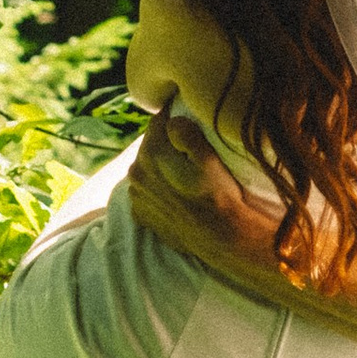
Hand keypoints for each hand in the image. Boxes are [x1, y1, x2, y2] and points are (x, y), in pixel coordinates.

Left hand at [126, 98, 288, 269]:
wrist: (220, 238)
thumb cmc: (219, 195)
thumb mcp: (209, 158)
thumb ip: (186, 133)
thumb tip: (171, 121)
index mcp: (151, 155)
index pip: (159, 121)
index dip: (176, 119)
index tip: (192, 124)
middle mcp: (136, 174)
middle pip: (150, 145)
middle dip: (167, 145)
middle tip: (191, 155)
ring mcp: (136, 196)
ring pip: (147, 168)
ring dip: (161, 167)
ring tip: (185, 177)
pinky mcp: (140, 214)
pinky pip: (146, 191)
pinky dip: (157, 189)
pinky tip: (176, 195)